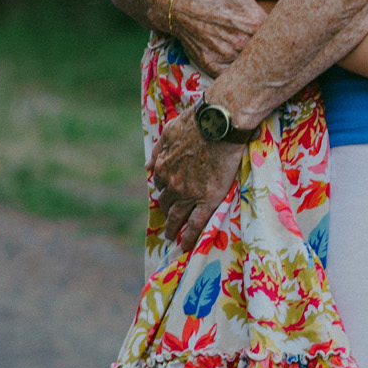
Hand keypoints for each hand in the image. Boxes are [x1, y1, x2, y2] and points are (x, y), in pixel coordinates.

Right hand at [148, 0, 292, 76]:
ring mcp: (226, 56)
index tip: (299, 40)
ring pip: (252, 69)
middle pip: (270, 57)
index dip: (293, 40)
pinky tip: (246, 70)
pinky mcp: (212, 66)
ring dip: (260, 67)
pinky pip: (233, 77)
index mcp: (255, 22)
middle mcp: (242, 42)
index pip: (284, 38)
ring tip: (267, 64)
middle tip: (285, 55)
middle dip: (278, 56)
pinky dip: (240, 76)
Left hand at [151, 108, 245, 250]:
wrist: (219, 123)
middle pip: (166, 201)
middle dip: (166, 209)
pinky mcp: (207, 200)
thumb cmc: (197, 121)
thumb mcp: (170, 132)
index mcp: (163, 165)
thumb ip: (159, 150)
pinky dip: (188, 238)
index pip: (160, 183)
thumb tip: (148, 165)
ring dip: (172, 227)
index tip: (167, 196)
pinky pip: (194, 225)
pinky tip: (185, 246)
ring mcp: (188, 193)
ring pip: (176, 216)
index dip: (164, 189)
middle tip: (168, 218)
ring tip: (171, 235)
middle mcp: (172, 182)